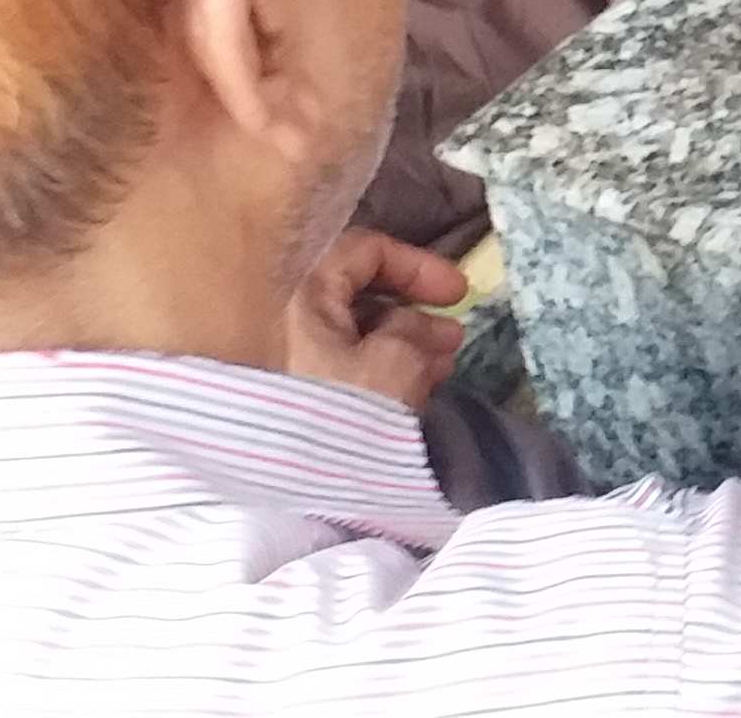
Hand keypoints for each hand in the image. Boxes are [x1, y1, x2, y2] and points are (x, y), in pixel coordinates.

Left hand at [282, 227, 468, 409]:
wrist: (283, 488)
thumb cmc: (341, 409)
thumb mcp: (396, 362)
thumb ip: (414, 330)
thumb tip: (416, 325)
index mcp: (303, 293)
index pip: (364, 251)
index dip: (418, 265)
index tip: (458, 294)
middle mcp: (284, 319)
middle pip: (358, 297)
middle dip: (415, 314)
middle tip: (453, 337)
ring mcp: (282, 360)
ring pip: (350, 335)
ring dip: (402, 346)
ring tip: (442, 369)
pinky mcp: (287, 395)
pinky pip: (337, 367)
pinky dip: (375, 370)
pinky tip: (409, 392)